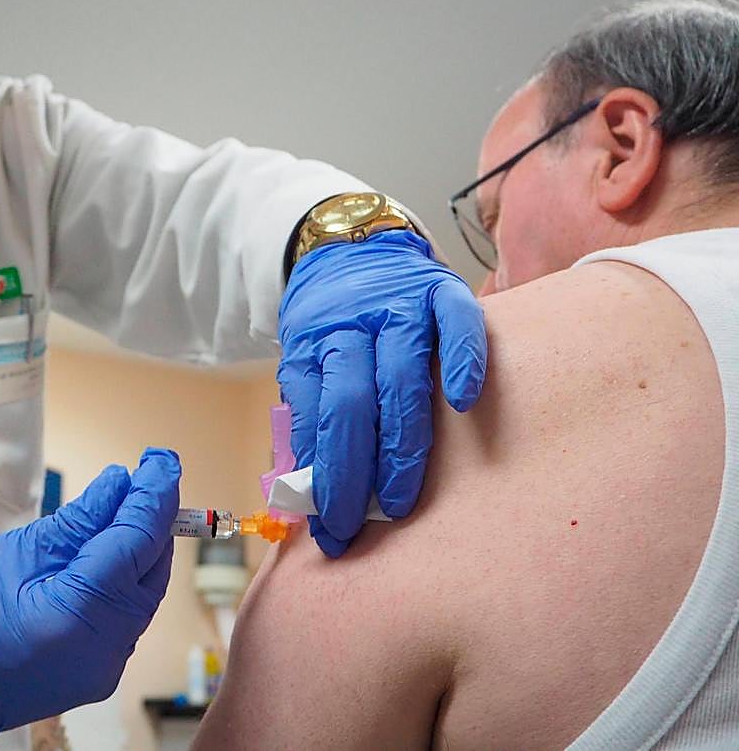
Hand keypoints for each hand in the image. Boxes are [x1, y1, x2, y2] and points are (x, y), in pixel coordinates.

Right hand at [0, 448, 180, 749]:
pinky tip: (114, 548)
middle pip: (153, 566)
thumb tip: (117, 486)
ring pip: (147, 590)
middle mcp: (106, 646)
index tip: (161, 461)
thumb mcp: (15, 553)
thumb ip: (76, 522)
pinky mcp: (104, 669)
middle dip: (157, 516)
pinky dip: (129, 576)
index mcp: (79, 613)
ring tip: (131, 503)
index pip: (137, 541)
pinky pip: (131, 613)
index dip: (154, 495)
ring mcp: (109, 664)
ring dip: (144, 545)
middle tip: (153, 472)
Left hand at [277, 231, 485, 556]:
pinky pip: (458, 323)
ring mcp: (399, 305)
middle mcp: (352, 324)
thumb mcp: (305, 358)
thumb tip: (310, 492)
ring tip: (399, 499)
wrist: (351, 243)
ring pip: (399, 375)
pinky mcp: (442, 289)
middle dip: (352, 471)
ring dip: (400, 444)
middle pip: (350, 401)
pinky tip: (463, 402)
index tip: (323, 525)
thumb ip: (311, 413)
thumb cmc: (331, 322)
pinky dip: (461, 360)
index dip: (317, 474)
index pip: (310, 415)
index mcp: (312, 343)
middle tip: (356, 523)